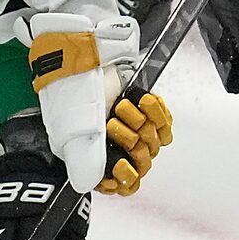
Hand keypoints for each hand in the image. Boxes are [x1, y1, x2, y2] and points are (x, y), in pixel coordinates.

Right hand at [30, 12, 169, 193]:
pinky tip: (141, 101)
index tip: (120, 165)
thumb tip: (91, 184)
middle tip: (112, 123)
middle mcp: (117, 144)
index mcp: (97, 155)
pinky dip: (155, 111)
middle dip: (129, 141)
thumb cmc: (76, 90)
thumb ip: (85, 160)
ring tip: (121, 107)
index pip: (124, 183)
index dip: (125, 177)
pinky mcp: (148, 109)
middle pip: (142, 162)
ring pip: (155, 143)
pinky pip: (165, 122)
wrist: (88, 55)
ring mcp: (134, 126)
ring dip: (139, 122)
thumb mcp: (73, 129)